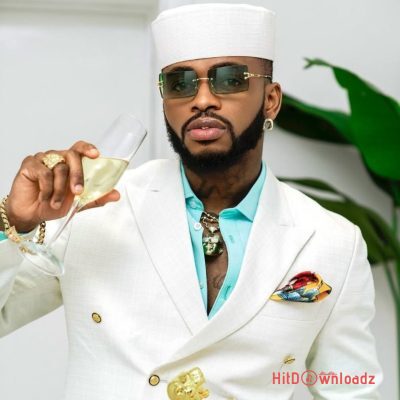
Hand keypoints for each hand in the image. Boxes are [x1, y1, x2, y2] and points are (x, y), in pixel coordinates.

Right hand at [5, 141, 119, 232]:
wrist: (32, 214)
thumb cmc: (54, 204)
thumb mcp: (79, 203)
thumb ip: (97, 197)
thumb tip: (116, 195)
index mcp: (71, 163)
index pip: (80, 148)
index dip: (88, 148)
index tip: (96, 155)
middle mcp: (58, 157)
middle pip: (72, 156)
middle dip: (78, 175)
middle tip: (78, 192)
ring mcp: (43, 159)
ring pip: (59, 168)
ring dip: (60, 189)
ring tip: (56, 203)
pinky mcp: (29, 164)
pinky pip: (43, 173)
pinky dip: (46, 188)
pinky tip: (44, 197)